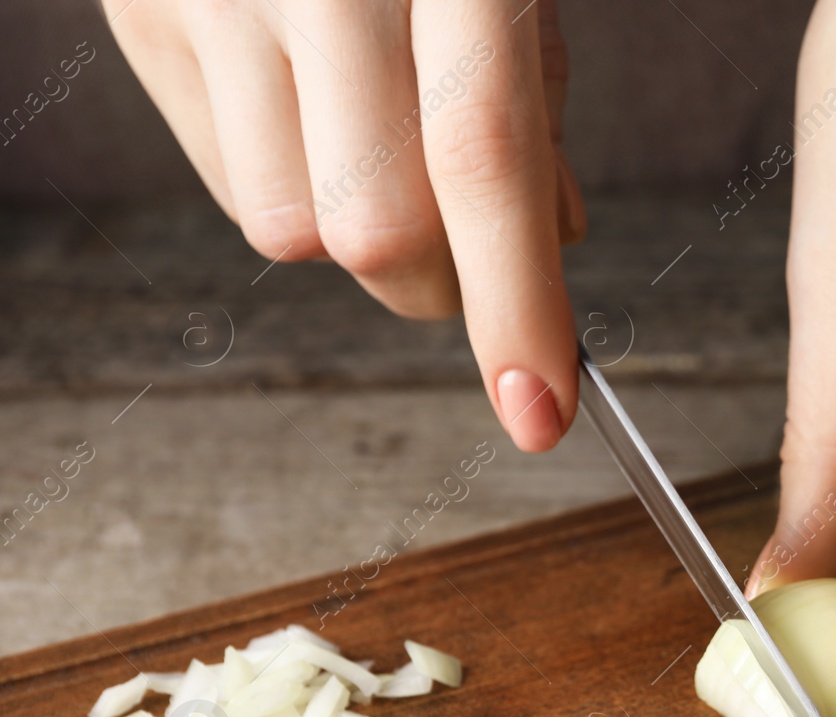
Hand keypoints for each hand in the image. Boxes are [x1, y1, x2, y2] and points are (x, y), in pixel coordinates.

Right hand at [106, 0, 585, 451]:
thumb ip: (533, 104)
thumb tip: (553, 248)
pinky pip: (231, 185)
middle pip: (372, 227)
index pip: (481, 157)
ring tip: (374, 139)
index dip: (517, 303)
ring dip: (354, 234)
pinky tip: (309, 110)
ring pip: (290, 228)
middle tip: (468, 264)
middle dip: (438, 287)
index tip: (540, 414)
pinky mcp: (138, 14)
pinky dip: (290, 188)